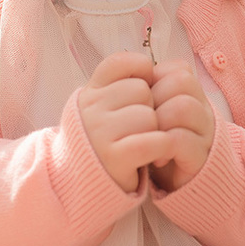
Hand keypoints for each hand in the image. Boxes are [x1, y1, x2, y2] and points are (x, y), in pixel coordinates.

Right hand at [78, 52, 172, 192]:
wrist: (83, 182)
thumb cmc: (104, 139)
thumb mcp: (103, 106)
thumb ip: (121, 83)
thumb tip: (157, 67)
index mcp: (90, 92)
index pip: (119, 62)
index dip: (139, 70)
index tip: (143, 87)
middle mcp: (90, 109)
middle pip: (141, 90)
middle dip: (149, 107)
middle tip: (139, 126)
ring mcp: (100, 133)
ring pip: (149, 116)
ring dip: (154, 131)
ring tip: (141, 142)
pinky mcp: (114, 158)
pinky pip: (153, 141)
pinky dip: (161, 147)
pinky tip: (156, 154)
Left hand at [148, 60, 214, 191]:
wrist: (180, 185)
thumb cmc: (159, 144)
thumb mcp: (153, 114)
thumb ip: (146, 93)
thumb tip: (121, 77)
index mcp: (192, 93)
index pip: (178, 68)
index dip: (154, 80)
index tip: (141, 101)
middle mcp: (203, 107)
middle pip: (182, 82)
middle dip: (154, 98)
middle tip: (142, 120)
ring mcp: (205, 131)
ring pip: (183, 107)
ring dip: (159, 120)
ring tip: (148, 138)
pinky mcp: (202, 156)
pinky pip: (182, 139)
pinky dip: (164, 146)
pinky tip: (155, 158)